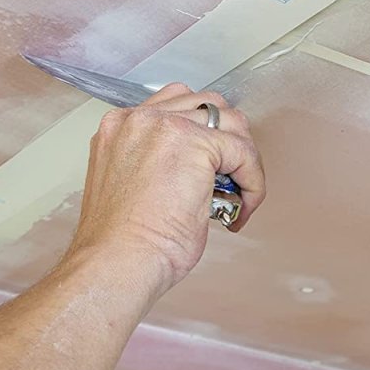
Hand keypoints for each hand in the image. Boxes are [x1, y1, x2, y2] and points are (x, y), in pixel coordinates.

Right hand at [63, 84, 266, 294]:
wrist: (117, 264)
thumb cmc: (120, 244)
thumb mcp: (130, 185)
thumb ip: (155, 162)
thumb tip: (193, 170)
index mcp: (120, 127)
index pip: (175, 106)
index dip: (201, 133)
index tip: (210, 165)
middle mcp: (140, 119)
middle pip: (206, 105)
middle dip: (225, 138)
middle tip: (231, 176)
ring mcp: (167, 126)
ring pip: (230, 123)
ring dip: (241, 156)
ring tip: (238, 192)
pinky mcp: (197, 144)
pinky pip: (244, 152)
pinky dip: (252, 179)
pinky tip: (243, 205)